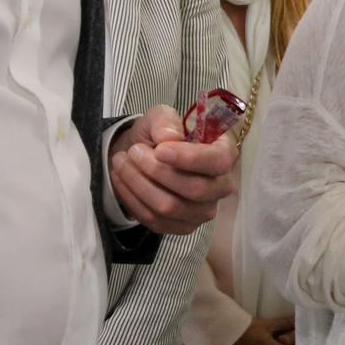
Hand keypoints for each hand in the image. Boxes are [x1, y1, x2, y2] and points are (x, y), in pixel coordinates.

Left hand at [109, 106, 236, 234]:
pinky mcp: (182, 227)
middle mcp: (220, 186)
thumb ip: (166, 122)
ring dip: (139, 184)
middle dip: (157, 171)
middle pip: (195, 190)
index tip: (160, 150)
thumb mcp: (161, 117)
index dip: (190, 159)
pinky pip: (154, 219)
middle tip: (133, 152)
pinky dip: (132, 199)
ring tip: (121, 163)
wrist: (141, 155)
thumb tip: (169, 138)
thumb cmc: (159, 135)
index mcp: (224, 154)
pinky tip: (122, 180)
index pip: (218, 162)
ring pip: (170, 207)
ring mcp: (202, 211)